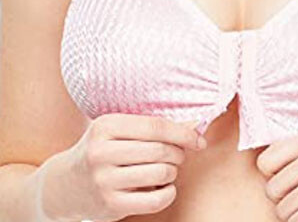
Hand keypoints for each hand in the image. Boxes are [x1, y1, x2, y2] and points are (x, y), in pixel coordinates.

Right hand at [38, 113, 206, 220]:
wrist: (65, 186)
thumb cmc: (101, 151)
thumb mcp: (115, 131)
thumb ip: (148, 126)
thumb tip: (193, 127)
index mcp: (105, 126)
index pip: (156, 126)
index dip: (182, 133)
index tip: (198, 139)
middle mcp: (101, 152)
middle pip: (160, 150)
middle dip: (179, 153)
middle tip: (180, 155)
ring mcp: (104, 180)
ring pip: (160, 173)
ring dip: (172, 172)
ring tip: (167, 170)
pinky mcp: (110, 206)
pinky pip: (155, 200)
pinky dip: (168, 193)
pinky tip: (164, 188)